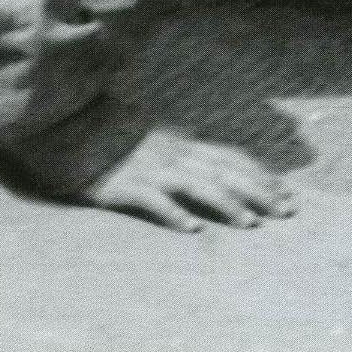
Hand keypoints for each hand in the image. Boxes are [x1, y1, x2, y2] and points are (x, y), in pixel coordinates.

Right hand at [78, 128, 294, 230]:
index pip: (228, 157)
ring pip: (193, 184)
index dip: (260, 175)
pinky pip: (150, 199)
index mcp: (178, 141)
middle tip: (288, 212)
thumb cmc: (106, 132)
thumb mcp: (150, 134)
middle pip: (221, 171)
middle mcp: (169, 152)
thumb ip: (178, 145)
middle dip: (258, 191)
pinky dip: (171, 213)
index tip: (287, 193)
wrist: (63, 123)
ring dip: (224, 203)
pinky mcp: (122, 185)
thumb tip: (208, 157)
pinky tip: (189, 228)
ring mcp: (147, 168)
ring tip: (249, 224)